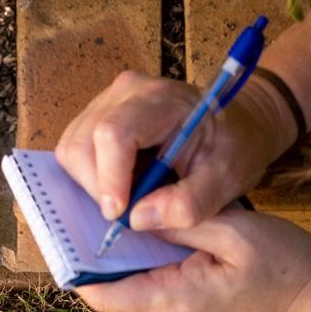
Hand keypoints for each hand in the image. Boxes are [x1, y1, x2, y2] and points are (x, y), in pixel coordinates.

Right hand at [56, 71, 295, 231]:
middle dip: (99, 188)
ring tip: (132, 196)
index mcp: (161, 100)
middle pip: (83, 144)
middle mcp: (126, 92)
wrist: (237, 123)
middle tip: (131, 213)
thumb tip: (138, 219)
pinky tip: (124, 185)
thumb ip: (189, 203)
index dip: (109, 179)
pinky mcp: (97, 115)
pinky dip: (92, 177)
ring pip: (73, 150)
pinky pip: (76, 150)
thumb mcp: (227, 179)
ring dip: (94, 184)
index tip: (119, 217)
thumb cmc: (234, 146)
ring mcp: (107, 101)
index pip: (113, 134)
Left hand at [76, 209, 310, 311]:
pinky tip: (181, 240)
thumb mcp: (235, 231)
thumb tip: (133, 212)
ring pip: (146, 287)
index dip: (78, 264)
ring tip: (152, 217)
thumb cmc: (291, 271)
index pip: (103, 294)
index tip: (67, 230)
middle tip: (114, 206)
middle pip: (123, 286)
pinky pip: (169, 292)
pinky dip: (167, 267)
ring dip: (147, 256)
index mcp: (177, 302)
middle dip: (117, 250)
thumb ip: (180, 220)